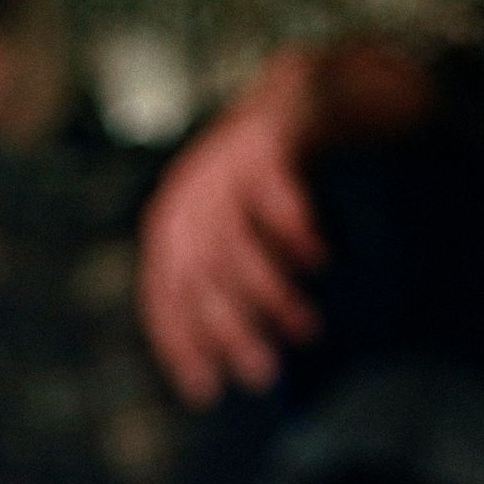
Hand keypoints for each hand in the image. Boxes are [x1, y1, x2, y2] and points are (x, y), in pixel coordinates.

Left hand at [137, 50, 326, 406]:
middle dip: (229, 330)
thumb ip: (237, 288)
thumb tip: (250, 368)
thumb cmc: (280, 184)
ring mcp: (224, 162)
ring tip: (305, 328)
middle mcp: (188, 195)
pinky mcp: (269, 133)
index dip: (182, 346)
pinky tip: (318, 260)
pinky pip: (272, 187)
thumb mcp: (246, 236)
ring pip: (232, 239)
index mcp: (174, 228)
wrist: (310, 91)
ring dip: (267, 291)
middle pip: (198, 275)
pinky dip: (292, 226)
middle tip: (265, 374)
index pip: (165, 296)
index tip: (207, 392)